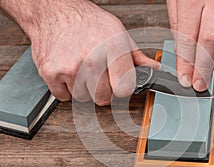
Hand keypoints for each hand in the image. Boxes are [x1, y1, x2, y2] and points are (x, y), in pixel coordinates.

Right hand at [1, 0, 158, 105]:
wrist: (54, 12)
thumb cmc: (87, 22)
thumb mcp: (118, 32)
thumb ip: (136, 55)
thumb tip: (153, 69)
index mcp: (113, 48)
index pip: (124, 89)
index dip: (122, 89)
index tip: (119, 85)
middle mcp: (92, 59)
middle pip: (103, 98)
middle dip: (102, 90)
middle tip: (98, 75)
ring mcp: (70, 68)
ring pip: (83, 98)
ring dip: (84, 88)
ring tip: (82, 69)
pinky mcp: (51, 73)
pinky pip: (65, 97)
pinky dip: (68, 88)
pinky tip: (70, 71)